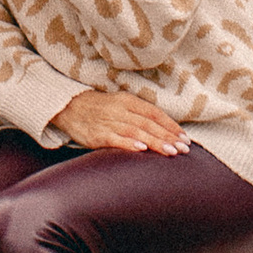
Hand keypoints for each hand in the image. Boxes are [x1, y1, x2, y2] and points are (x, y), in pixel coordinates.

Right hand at [53, 86, 188, 154]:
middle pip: (148, 123)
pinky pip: (115, 138)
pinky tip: (141, 149)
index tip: (185, 138)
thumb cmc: (99, 109)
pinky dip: (129, 143)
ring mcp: (108, 122)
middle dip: (168, 137)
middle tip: (184, 149)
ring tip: (170, 151)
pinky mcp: (97, 134)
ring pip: (136, 131)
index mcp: (128, 101)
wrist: (68, 107)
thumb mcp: (120, 106)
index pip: (154, 113)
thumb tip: (163, 131)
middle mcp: (120, 110)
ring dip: (155, 142)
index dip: (170, 125)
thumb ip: (139, 116)